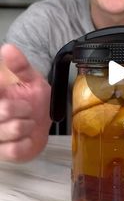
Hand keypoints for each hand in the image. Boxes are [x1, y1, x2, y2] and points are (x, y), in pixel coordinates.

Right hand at [0, 44, 50, 160]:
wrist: (42, 120)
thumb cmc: (33, 98)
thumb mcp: (30, 78)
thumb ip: (20, 65)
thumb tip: (7, 48)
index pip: (0, 89)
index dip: (8, 97)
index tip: (10, 91)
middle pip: (4, 110)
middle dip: (23, 108)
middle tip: (27, 108)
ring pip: (11, 129)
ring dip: (27, 125)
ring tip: (28, 122)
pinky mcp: (3, 153)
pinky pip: (14, 149)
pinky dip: (26, 143)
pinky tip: (26, 137)